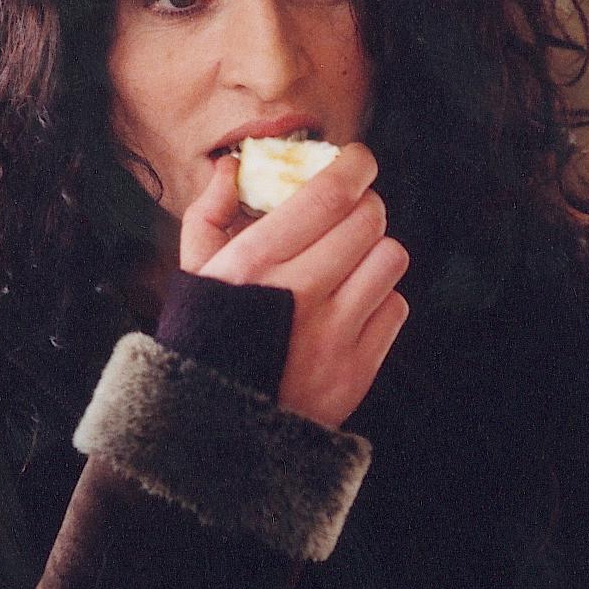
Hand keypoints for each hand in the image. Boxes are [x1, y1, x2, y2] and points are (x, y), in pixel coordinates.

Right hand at [179, 144, 409, 429]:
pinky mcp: (357, 369)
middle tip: (350, 212)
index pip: (329, 195)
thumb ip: (208, 213)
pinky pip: (395, 307)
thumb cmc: (203, 339)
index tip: (357, 160)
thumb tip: (230, 167)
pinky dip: (379, 299)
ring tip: (349, 260)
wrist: (212, 428)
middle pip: (369, 220)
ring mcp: (334, 334)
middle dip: (364, 206)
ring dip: (374, 251)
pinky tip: (350, 304)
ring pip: (390, 259)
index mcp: (256, 262)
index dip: (354, 167)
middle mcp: (300, 292)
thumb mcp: (193, 273)